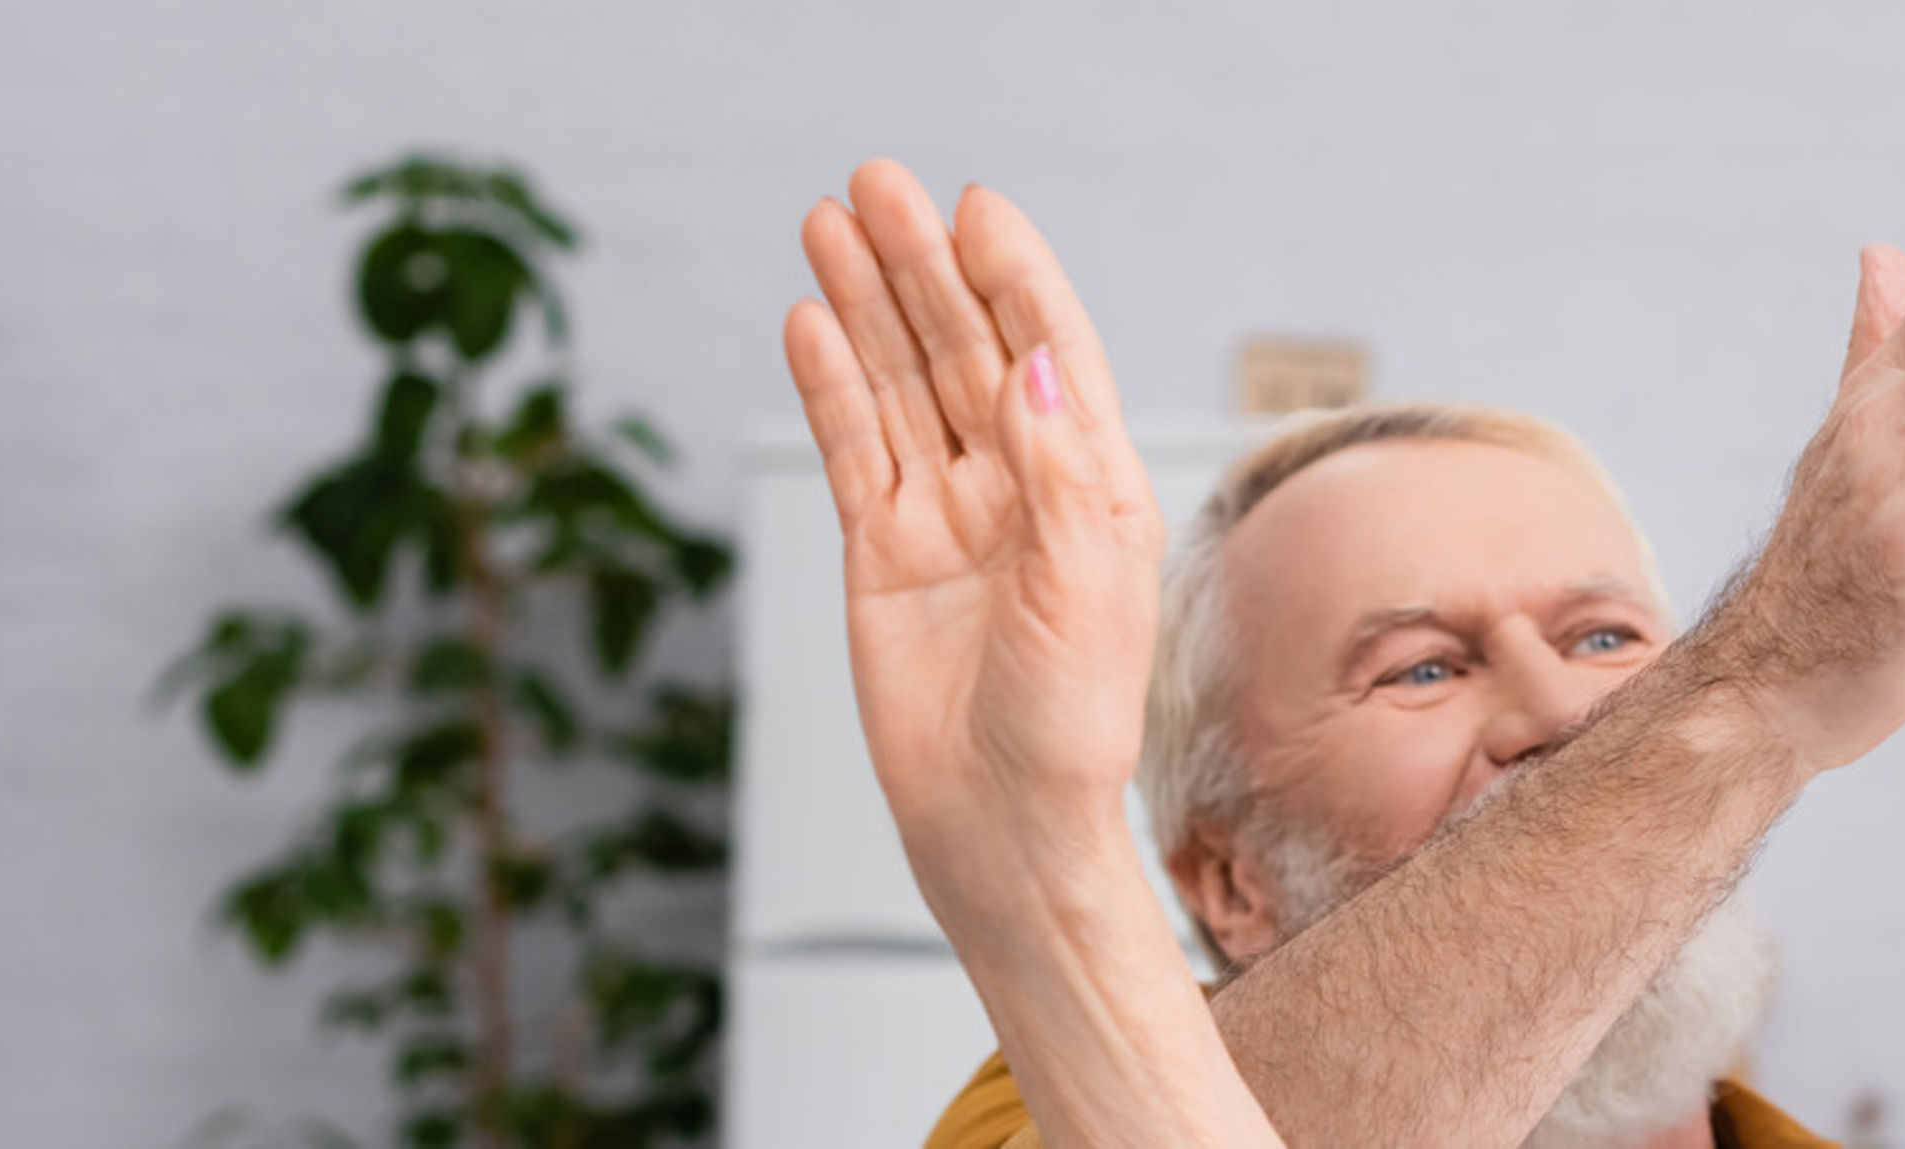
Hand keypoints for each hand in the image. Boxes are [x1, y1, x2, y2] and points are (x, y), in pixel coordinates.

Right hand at [779, 159, 1159, 923]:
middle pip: (964, 348)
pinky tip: (810, 320)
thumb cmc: (1070, 729)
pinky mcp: (884, 552)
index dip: (1014, 277)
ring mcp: (948, 513)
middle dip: (921, 264)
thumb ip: (1060, 473)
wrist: (1003, 826)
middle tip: (876, 184)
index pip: (1052, 353)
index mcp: (1094, 485)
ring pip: (901, 384)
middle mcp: (1023, 484)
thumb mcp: (1084, 593)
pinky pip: (854, 449)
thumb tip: (1040, 363)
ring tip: (829, 222)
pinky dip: (830, 385)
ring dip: (868, 303)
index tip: (974, 207)